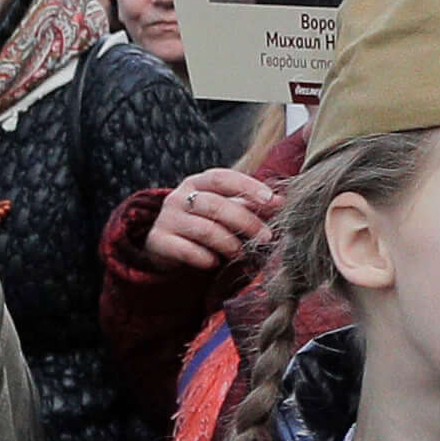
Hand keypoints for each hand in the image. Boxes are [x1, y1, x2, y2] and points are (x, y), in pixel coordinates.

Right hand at [142, 165, 282, 274]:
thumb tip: (281, 202)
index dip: (248, 187)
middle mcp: (178, 197)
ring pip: (204, 229)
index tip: (272, 201)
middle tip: (266, 237)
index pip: (222, 178)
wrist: (166, 249)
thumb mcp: (224, 211)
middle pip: (216, 205)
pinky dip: (205, 258)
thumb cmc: (203, 225)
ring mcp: (166, 218)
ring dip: (229, 243)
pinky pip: (186, 250)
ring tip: (240, 253)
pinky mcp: (158, 241)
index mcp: (197, 183)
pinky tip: (214, 262)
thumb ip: (249, 205)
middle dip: (246, 222)